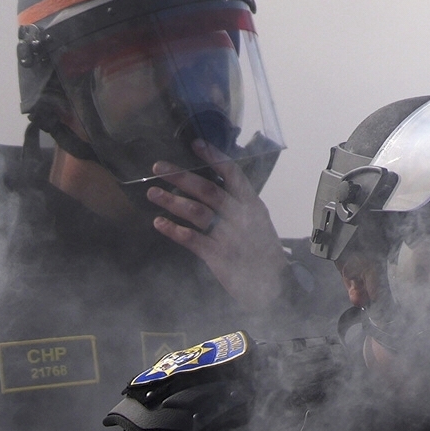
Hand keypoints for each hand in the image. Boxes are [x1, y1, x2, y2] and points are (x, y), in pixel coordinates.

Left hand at [142, 151, 287, 313]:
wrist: (276, 285)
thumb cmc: (264, 252)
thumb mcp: (258, 223)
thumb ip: (239, 206)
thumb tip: (211, 188)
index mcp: (252, 206)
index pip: (233, 175)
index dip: (214, 158)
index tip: (196, 145)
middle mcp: (241, 217)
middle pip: (208, 190)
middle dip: (181, 177)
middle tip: (159, 168)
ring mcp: (229, 236)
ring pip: (196, 211)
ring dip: (172, 201)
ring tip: (153, 193)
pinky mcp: (218, 255)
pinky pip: (192, 239)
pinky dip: (174, 230)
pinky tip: (159, 223)